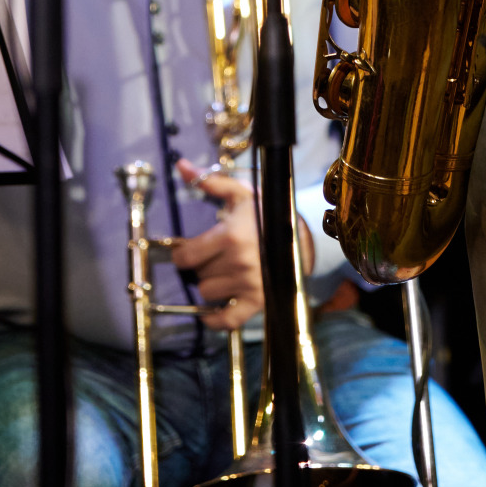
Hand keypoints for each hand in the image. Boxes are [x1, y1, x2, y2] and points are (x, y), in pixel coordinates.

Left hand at [172, 162, 264, 329]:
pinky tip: (211, 312)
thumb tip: (181, 166)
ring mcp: (249, 284)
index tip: (188, 250)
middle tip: (212, 257)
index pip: (186, 256)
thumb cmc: (267, 214)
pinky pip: (228, 321)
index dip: (183, 253)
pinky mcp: (258, 302)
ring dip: (210, 284)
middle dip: (201, 265)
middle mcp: (238, 262)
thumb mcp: (241, 195)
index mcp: (230, 236)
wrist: (304, 236)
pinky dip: (215, 320)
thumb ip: (210, 182)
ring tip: (221, 273)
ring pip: (208, 293)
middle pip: (197, 274)